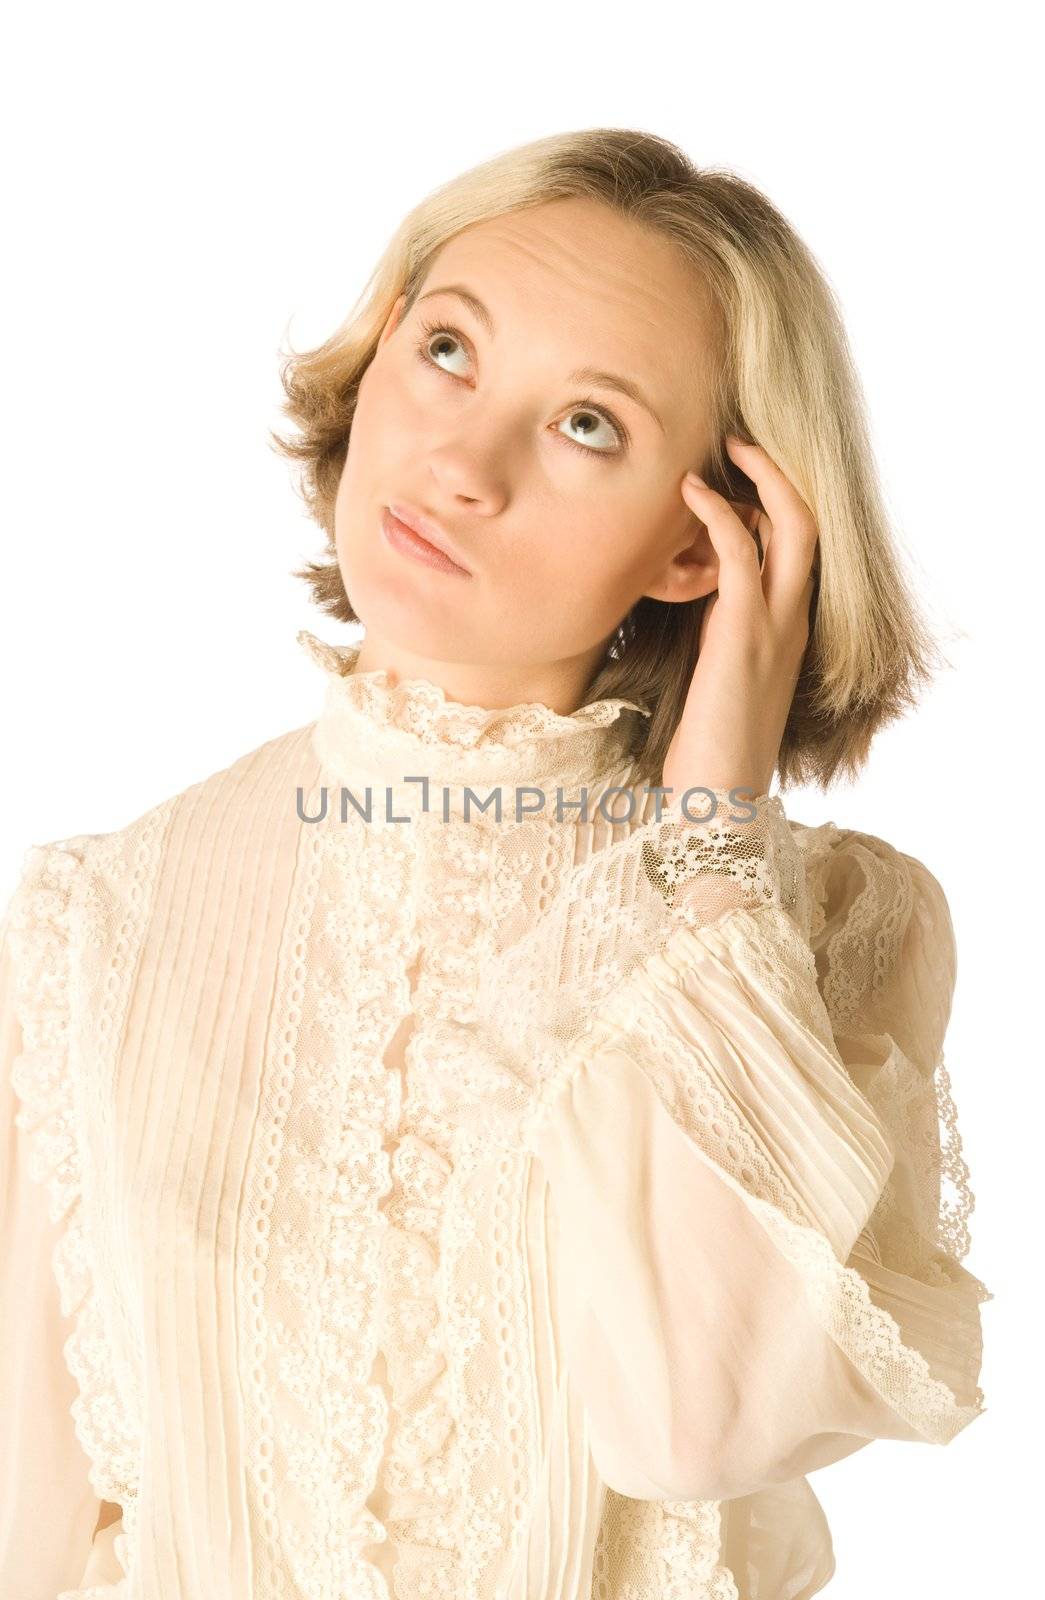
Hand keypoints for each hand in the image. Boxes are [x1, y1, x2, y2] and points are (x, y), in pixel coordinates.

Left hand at [661, 435, 817, 810]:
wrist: (718, 800)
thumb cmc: (707, 750)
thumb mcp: (714, 680)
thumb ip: (715, 638)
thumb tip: (689, 607)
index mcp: (785, 631)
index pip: (796, 550)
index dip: (775, 504)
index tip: (738, 476)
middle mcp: (790, 621)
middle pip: (809, 525)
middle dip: (781, 475)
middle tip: (742, 441)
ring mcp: (773, 625)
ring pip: (792, 527)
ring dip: (761, 478)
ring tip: (724, 448)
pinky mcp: (744, 632)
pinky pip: (740, 552)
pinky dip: (718, 513)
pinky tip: (689, 492)